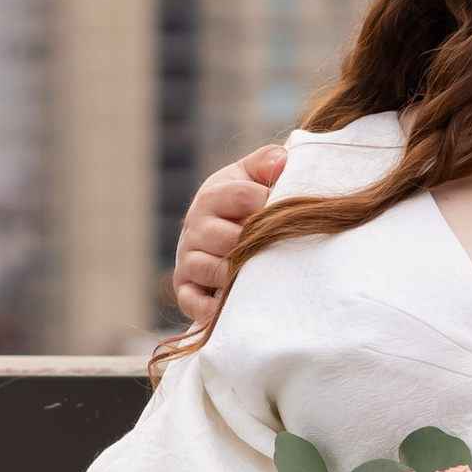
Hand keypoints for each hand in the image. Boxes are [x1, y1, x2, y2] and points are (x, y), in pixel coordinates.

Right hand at [172, 143, 286, 325]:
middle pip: (226, 237)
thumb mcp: (252, 174)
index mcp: (212, 196)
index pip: (241, 196)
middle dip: (254, 244)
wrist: (215, 227)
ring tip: (260, 276)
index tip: (286, 212)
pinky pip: (191, 301)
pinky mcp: (185, 287)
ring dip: (235, 275)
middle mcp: (195, 227)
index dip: (268, 204)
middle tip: (278, 249)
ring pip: (209, 269)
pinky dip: (208, 309)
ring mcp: (188, 258)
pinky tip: (227, 310)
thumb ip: (267, 162)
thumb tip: (283, 163)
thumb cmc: (242, 200)